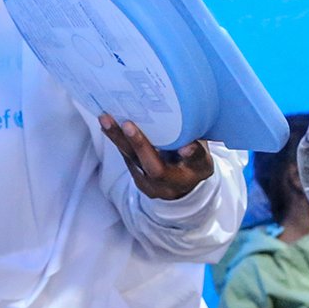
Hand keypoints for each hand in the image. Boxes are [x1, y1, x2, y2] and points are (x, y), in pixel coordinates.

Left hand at [99, 115, 214, 200]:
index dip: (191, 155)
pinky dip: (117, 138)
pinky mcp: (135, 174)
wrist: (178, 188)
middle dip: (140, 144)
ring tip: (106, 119)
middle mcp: (166, 184)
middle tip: (128, 125)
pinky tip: (107, 123)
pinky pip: (126, 155)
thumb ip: (197, 153)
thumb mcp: (202, 162)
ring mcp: (147, 182)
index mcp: (191, 176)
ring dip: (118, 138)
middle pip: (152, 166)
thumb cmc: (193, 166)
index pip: (192, 165)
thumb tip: (188, 146)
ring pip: (132, 159)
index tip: (187, 146)